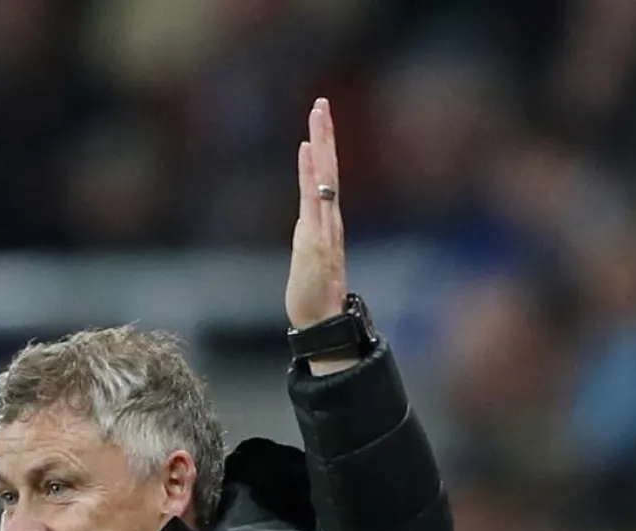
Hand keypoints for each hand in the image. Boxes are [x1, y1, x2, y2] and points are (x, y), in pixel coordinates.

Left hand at [285, 98, 348, 337]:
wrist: (321, 322)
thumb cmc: (313, 295)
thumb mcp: (307, 259)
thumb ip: (309, 237)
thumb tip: (306, 223)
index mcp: (326, 223)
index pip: (324, 179)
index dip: (322, 150)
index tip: (318, 121)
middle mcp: (329, 219)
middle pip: (328, 169)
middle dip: (326, 135)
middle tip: (321, 103)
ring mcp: (324, 227)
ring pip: (325, 177)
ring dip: (322, 143)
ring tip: (318, 113)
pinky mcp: (316, 238)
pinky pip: (315, 198)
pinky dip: (312, 172)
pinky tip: (309, 149)